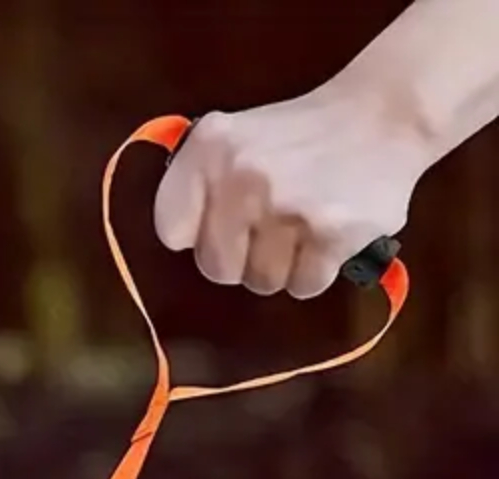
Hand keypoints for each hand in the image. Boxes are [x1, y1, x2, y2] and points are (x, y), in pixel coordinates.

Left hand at [153, 84, 429, 297]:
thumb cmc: (298, 138)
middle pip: (217, 268)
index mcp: (209, 149)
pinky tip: (330, 233)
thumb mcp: (234, 140)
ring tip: (306, 223)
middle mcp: (243, 176)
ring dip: (283, 265)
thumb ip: (197, 187)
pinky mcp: (332, 233)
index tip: (225, 219)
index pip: (173, 232)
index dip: (199, 234)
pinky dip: (318, 270)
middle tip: (273, 224)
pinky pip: (304, 286)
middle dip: (243, 257)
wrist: (386, 113)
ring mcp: (288, 206)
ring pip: (261, 282)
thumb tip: (182, 241)